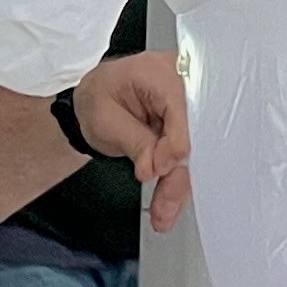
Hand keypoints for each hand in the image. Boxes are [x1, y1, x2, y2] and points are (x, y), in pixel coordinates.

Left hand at [70, 51, 192, 232]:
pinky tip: (166, 204)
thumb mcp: (106, 120)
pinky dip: (173, 181)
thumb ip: (135, 142)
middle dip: (178, 173)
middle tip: (164, 204)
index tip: (157, 168)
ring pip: (192, 153)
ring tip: (163, 213)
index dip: (173, 144)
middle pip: (194, 135)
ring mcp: (185, 109)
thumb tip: (155, 167)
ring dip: (176, 184)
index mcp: (160, 73)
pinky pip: (184, 157)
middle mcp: (181, 87)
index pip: (181, 110)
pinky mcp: (184, 129)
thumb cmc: (97, 98)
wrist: (93, 102)